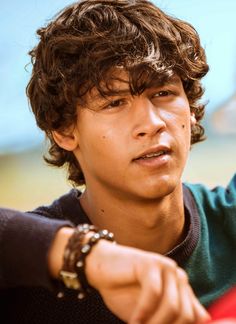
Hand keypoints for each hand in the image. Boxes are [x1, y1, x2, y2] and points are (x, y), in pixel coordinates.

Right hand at [86, 240, 209, 323]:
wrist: (99, 267)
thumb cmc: (123, 292)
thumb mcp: (150, 314)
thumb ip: (171, 319)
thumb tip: (202, 320)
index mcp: (182, 289)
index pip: (193, 319)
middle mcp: (178, 276)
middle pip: (185, 316)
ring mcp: (166, 267)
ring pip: (172, 306)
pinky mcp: (151, 262)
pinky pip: (153, 293)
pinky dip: (143, 312)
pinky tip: (134, 321)